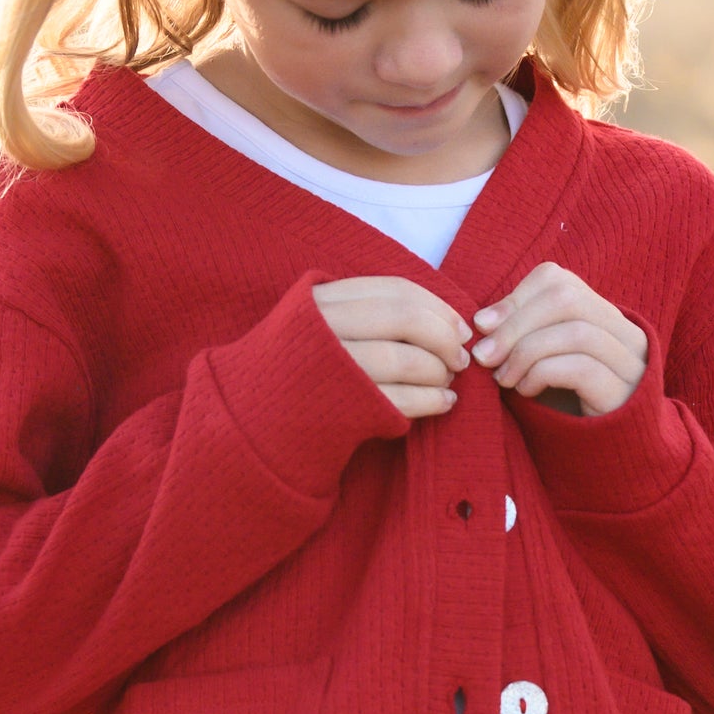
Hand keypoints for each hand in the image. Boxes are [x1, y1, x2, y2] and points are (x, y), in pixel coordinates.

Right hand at [313, 276, 471, 419]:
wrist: (252, 422)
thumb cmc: (300, 372)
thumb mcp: (319, 325)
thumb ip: (365, 312)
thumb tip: (442, 316)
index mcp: (322, 301)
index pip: (394, 290)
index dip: (437, 306)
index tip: (460, 326)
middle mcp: (325, 329)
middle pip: (405, 320)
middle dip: (444, 338)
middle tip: (462, 357)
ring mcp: (332, 370)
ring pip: (406, 361)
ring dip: (439, 372)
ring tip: (448, 383)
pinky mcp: (341, 409)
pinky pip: (400, 401)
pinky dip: (432, 401)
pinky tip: (444, 403)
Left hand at [470, 263, 647, 417]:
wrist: (607, 458)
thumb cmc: (567, 407)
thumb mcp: (542, 364)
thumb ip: (521, 338)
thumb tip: (483, 322)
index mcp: (604, 316)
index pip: (559, 280)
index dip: (516, 297)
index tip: (484, 325)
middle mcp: (625, 333)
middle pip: (566, 298)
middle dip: (514, 323)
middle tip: (485, 355)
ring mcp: (630, 363)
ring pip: (575, 331)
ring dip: (525, 351)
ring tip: (503, 378)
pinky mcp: (623, 394)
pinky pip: (580, 368)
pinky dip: (542, 374)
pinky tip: (526, 391)